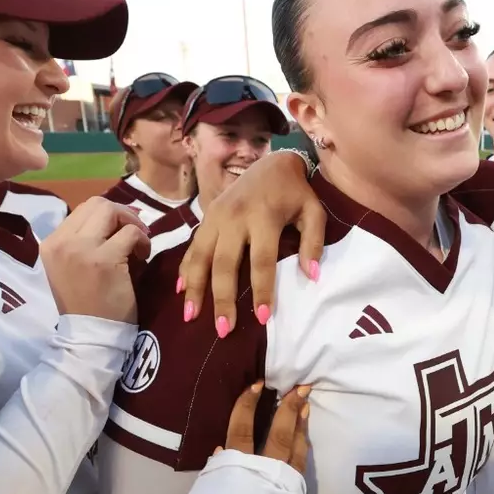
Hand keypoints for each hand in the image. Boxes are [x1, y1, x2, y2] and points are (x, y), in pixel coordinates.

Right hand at [41, 197, 148, 320]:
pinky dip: (143, 241)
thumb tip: (115, 214)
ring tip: (138, 246)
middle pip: (96, 204)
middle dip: (121, 214)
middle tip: (133, 232)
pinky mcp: (104, 260)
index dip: (107, 215)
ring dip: (132, 224)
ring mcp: (81, 250)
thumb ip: (84, 241)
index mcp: (51, 243)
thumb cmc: (84, 304)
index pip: (81, 210)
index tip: (121, 229)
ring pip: (111, 211)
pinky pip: (131, 233)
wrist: (90, 335)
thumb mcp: (72, 266)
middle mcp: (61, 242)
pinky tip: (143, 256)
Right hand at [177, 151, 324, 334]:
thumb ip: (314, 242)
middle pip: (225, 263)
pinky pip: (192, 246)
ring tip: (191, 316)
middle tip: (223, 329)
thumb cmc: (295, 193)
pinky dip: (184, 269)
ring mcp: (216, 216)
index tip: (262, 318)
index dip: (261, 290)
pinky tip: (179, 291)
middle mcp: (235, 217)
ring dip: (194, 288)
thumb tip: (310, 276)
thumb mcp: (314, 212)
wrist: (271, 163)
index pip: (262, 260)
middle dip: (222, 298)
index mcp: (264, 216)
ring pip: (200, 256)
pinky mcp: (206, 216)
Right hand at [218, 381, 311, 472]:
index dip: (247, 406)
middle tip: (301, 389)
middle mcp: (265, 469)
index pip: (241, 429)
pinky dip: (303, 449)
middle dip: (289, 410)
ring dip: (301, 426)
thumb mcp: (209, 489)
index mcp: (239, 466)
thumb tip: (220, 449)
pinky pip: (301, 465)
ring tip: (306, 406)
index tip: (257, 385)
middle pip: (279, 435)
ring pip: (296, 449)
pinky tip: (305, 439)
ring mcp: (284, 481)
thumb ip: (214, 468)